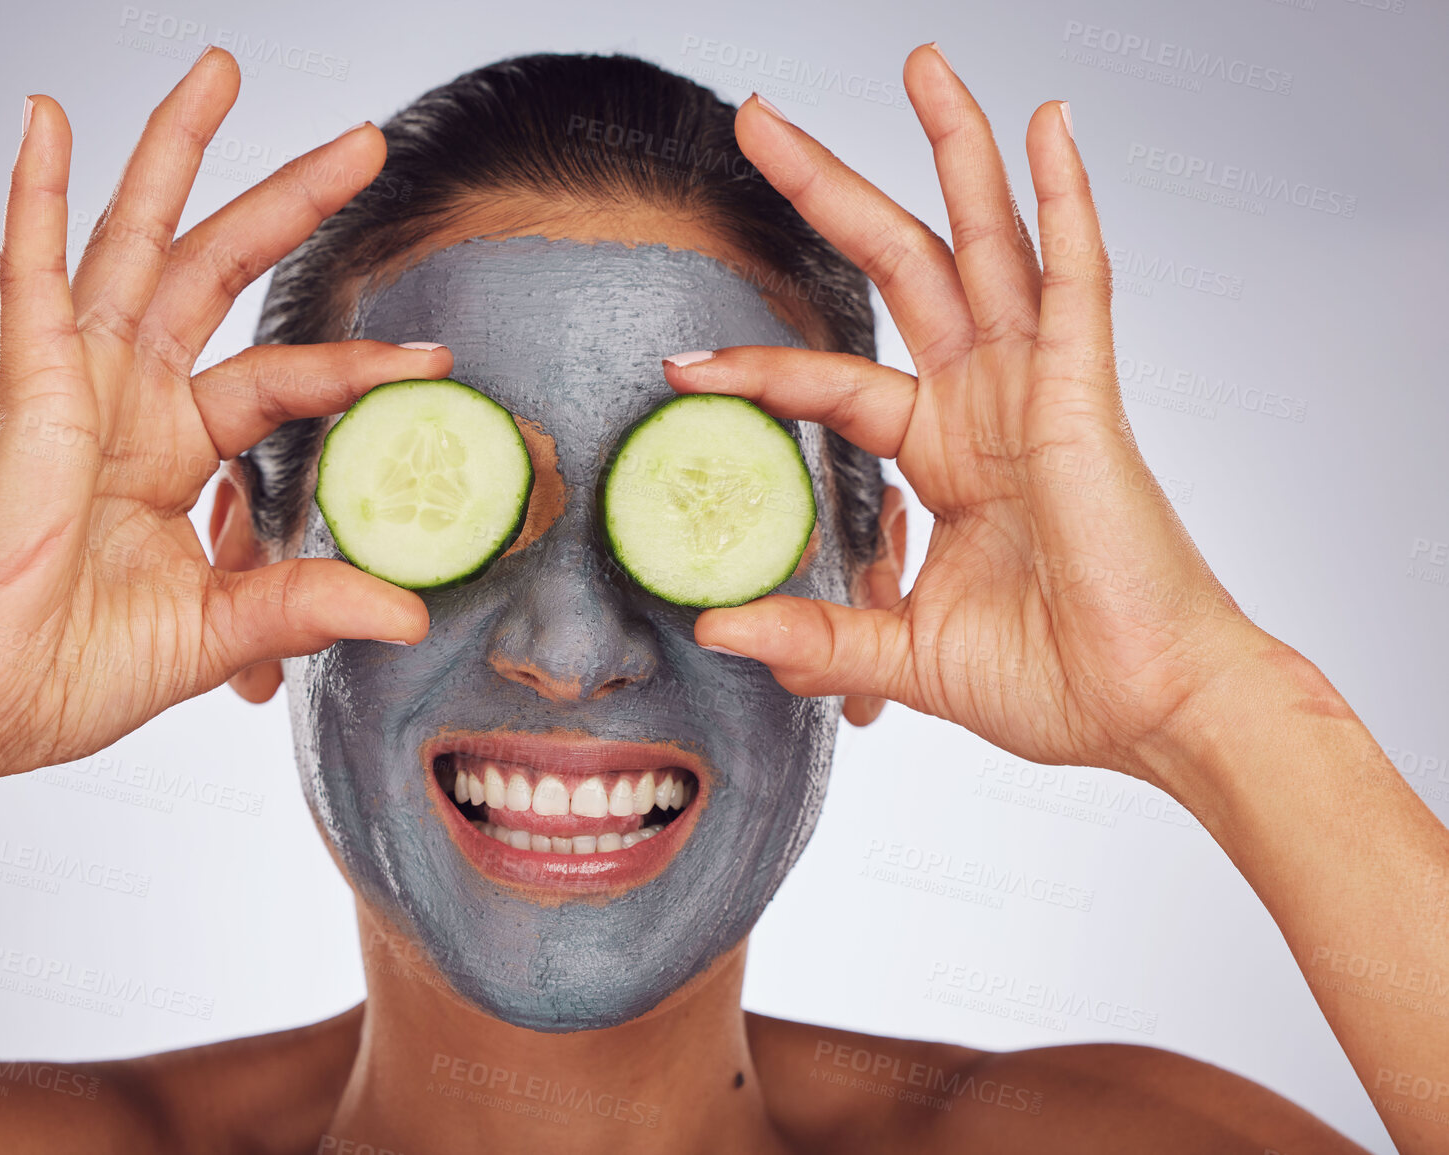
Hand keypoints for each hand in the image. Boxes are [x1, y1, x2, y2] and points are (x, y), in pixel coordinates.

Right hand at [0, 47, 438, 783]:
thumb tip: (408, 611)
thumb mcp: (219, 632)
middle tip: (366, 142)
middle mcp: (130, 401)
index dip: (355, 364)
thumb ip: (304, 604)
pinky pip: (29, 275)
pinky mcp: (25, 387)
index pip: (283, 380)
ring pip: (136, 242)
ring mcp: (76, 384)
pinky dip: (33, 197)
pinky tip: (46, 119)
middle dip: (292, 202)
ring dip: (176, 155)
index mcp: (174, 451)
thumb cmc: (73, 668)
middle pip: (222, 271)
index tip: (434, 358)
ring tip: (220, 71)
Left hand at [671, 46, 1267, 784]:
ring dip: (953, 151)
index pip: (831, 381)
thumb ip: (817, 634)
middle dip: (825, 189)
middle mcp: (985, 404)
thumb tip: (721, 624)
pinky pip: (1077, 280)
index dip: (757, 362)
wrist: (1150, 713)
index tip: (682, 362)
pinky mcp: (1087, 396)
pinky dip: (1065, 202)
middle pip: (896, 266)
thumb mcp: (904, 654)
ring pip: (984, 243)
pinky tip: (1048, 126)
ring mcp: (1037, 390)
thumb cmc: (1056, 679)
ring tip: (918, 63)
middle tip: (757, 117)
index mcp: (944, 455)